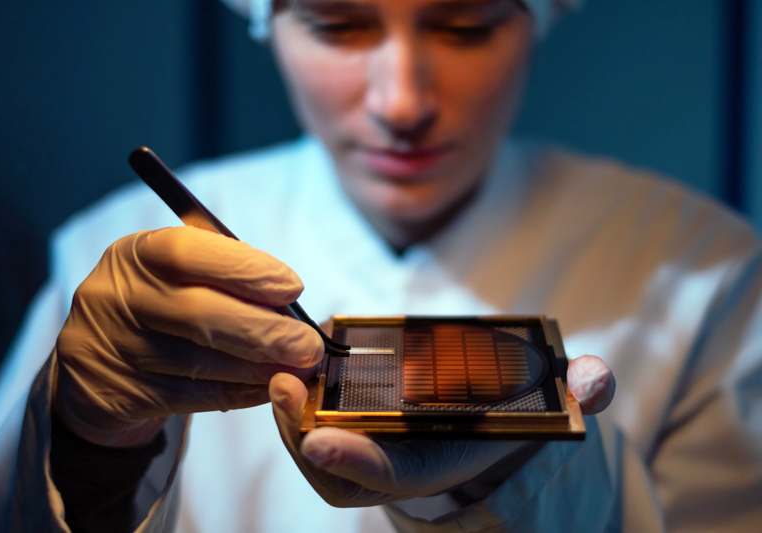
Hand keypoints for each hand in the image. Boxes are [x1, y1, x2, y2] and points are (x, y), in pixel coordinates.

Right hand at [53, 226, 323, 446]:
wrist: (97, 359)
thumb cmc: (161, 302)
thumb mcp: (177, 272)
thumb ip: (225, 274)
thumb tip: (288, 298)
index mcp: (137, 254)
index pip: (189, 253)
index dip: (247, 270)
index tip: (292, 287)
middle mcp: (118, 297)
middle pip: (199, 314)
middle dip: (266, 331)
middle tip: (308, 345)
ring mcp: (116, 349)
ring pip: (201, 363)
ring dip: (260, 367)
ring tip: (298, 367)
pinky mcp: (123, 394)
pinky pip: (195, 396)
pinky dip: (241, 392)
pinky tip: (269, 387)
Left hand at [270, 354, 615, 506]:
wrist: (493, 423)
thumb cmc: (518, 411)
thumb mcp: (554, 401)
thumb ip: (580, 393)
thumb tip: (597, 381)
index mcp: (442, 461)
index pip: (394, 474)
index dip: (356, 461)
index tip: (317, 435)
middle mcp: (402, 463)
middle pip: (339, 470)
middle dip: (304, 434)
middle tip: (284, 386)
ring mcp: (374, 450)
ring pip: (317, 453)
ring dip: (290, 421)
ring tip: (278, 376)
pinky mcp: (357, 427)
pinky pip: (314, 430)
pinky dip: (295, 408)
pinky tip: (287, 370)